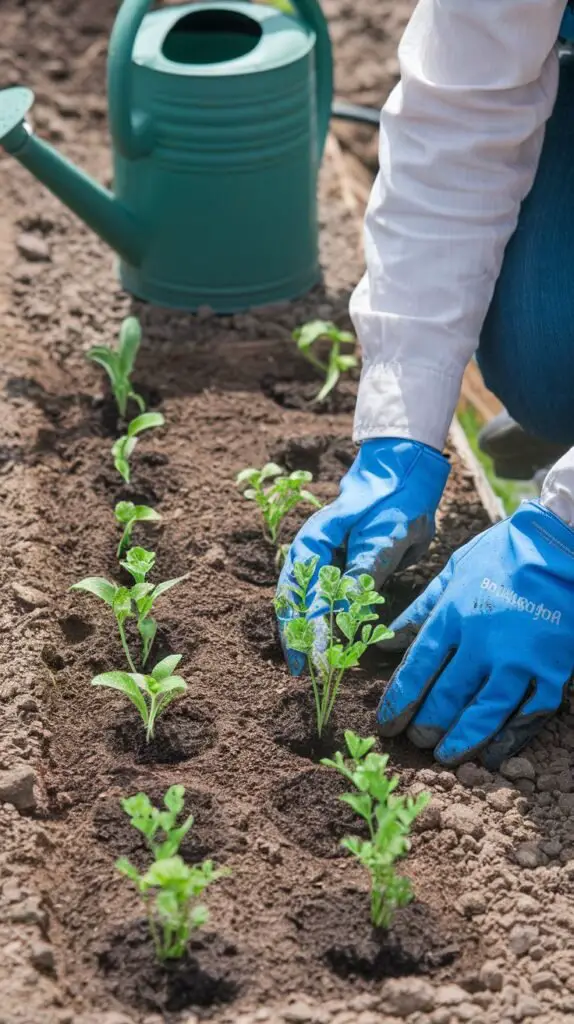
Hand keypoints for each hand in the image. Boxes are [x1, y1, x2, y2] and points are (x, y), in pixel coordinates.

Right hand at [276, 437, 449, 673]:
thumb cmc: (394, 500)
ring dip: (304, 632)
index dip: (311, 631)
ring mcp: (320, 558)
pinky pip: (319, 598)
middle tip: (307, 673)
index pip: (306, 595)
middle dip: (298, 638)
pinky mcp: (335, 565)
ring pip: (300, 602)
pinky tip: (325, 642)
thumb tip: (346, 609)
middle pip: (291, 601)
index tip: (319, 661)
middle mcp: (310, 551)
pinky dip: (320, 621)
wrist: (405, 475)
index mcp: (314, 541)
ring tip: (309, 664)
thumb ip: (363, 571)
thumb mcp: (384, 536)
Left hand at [377, 501, 573, 767]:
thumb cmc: (504, 553)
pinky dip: (510, 736)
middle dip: (427, 725)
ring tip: (445, 756)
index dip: (399, 701)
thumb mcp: (454, 570)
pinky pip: (529, 713)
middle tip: (416, 742)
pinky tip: (495, 752)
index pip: (417, 668)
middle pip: (446, 696)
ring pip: (484, 712)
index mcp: (453, 615)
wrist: (561, 544)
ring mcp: (519, 659)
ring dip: (462, 738)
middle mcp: (482, 642)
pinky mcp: (552, 669)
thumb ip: (420, 609)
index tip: (386, 724)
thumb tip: (385, 641)